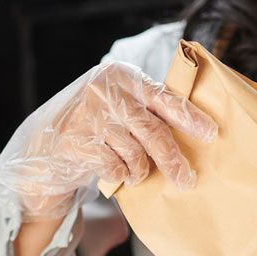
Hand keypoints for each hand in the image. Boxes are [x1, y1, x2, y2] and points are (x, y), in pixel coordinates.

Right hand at [0, 61, 217, 220]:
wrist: (45, 140)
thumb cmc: (95, 121)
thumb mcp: (118, 102)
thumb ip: (146, 107)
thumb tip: (194, 130)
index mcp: (123, 76)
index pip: (164, 97)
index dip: (190, 117)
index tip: (210, 133)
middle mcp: (105, 91)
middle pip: (153, 132)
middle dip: (173, 160)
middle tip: (186, 179)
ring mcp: (89, 116)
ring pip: (135, 154)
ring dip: (141, 170)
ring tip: (138, 173)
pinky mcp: (76, 142)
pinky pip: (115, 166)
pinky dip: (121, 174)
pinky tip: (118, 172)